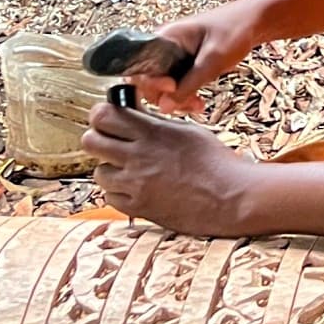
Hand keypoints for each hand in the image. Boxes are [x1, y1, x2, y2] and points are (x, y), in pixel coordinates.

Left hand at [80, 100, 264, 234]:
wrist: (232, 196)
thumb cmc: (216, 162)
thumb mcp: (186, 131)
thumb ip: (155, 124)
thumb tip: (132, 116)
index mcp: (152, 132)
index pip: (103, 115)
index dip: (101, 115)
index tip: (107, 119)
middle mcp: (139, 157)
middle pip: (90, 141)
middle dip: (99, 139)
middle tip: (112, 143)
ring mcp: (136, 184)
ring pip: (98, 172)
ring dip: (110, 169)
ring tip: (129, 170)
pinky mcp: (139, 208)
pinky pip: (110, 197)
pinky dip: (119, 192)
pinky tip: (136, 188)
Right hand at [123, 0, 260, 113]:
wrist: (254, 21)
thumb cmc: (234, 31)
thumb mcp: (212, 60)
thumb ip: (188, 84)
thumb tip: (163, 107)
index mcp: (165, 37)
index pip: (141, 67)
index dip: (153, 84)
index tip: (173, 88)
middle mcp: (164, 47)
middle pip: (150, 81)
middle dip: (167, 97)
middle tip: (191, 105)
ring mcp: (174, 56)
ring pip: (163, 87)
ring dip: (178, 100)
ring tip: (198, 105)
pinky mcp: (184, 64)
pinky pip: (176, 85)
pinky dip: (185, 96)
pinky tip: (199, 103)